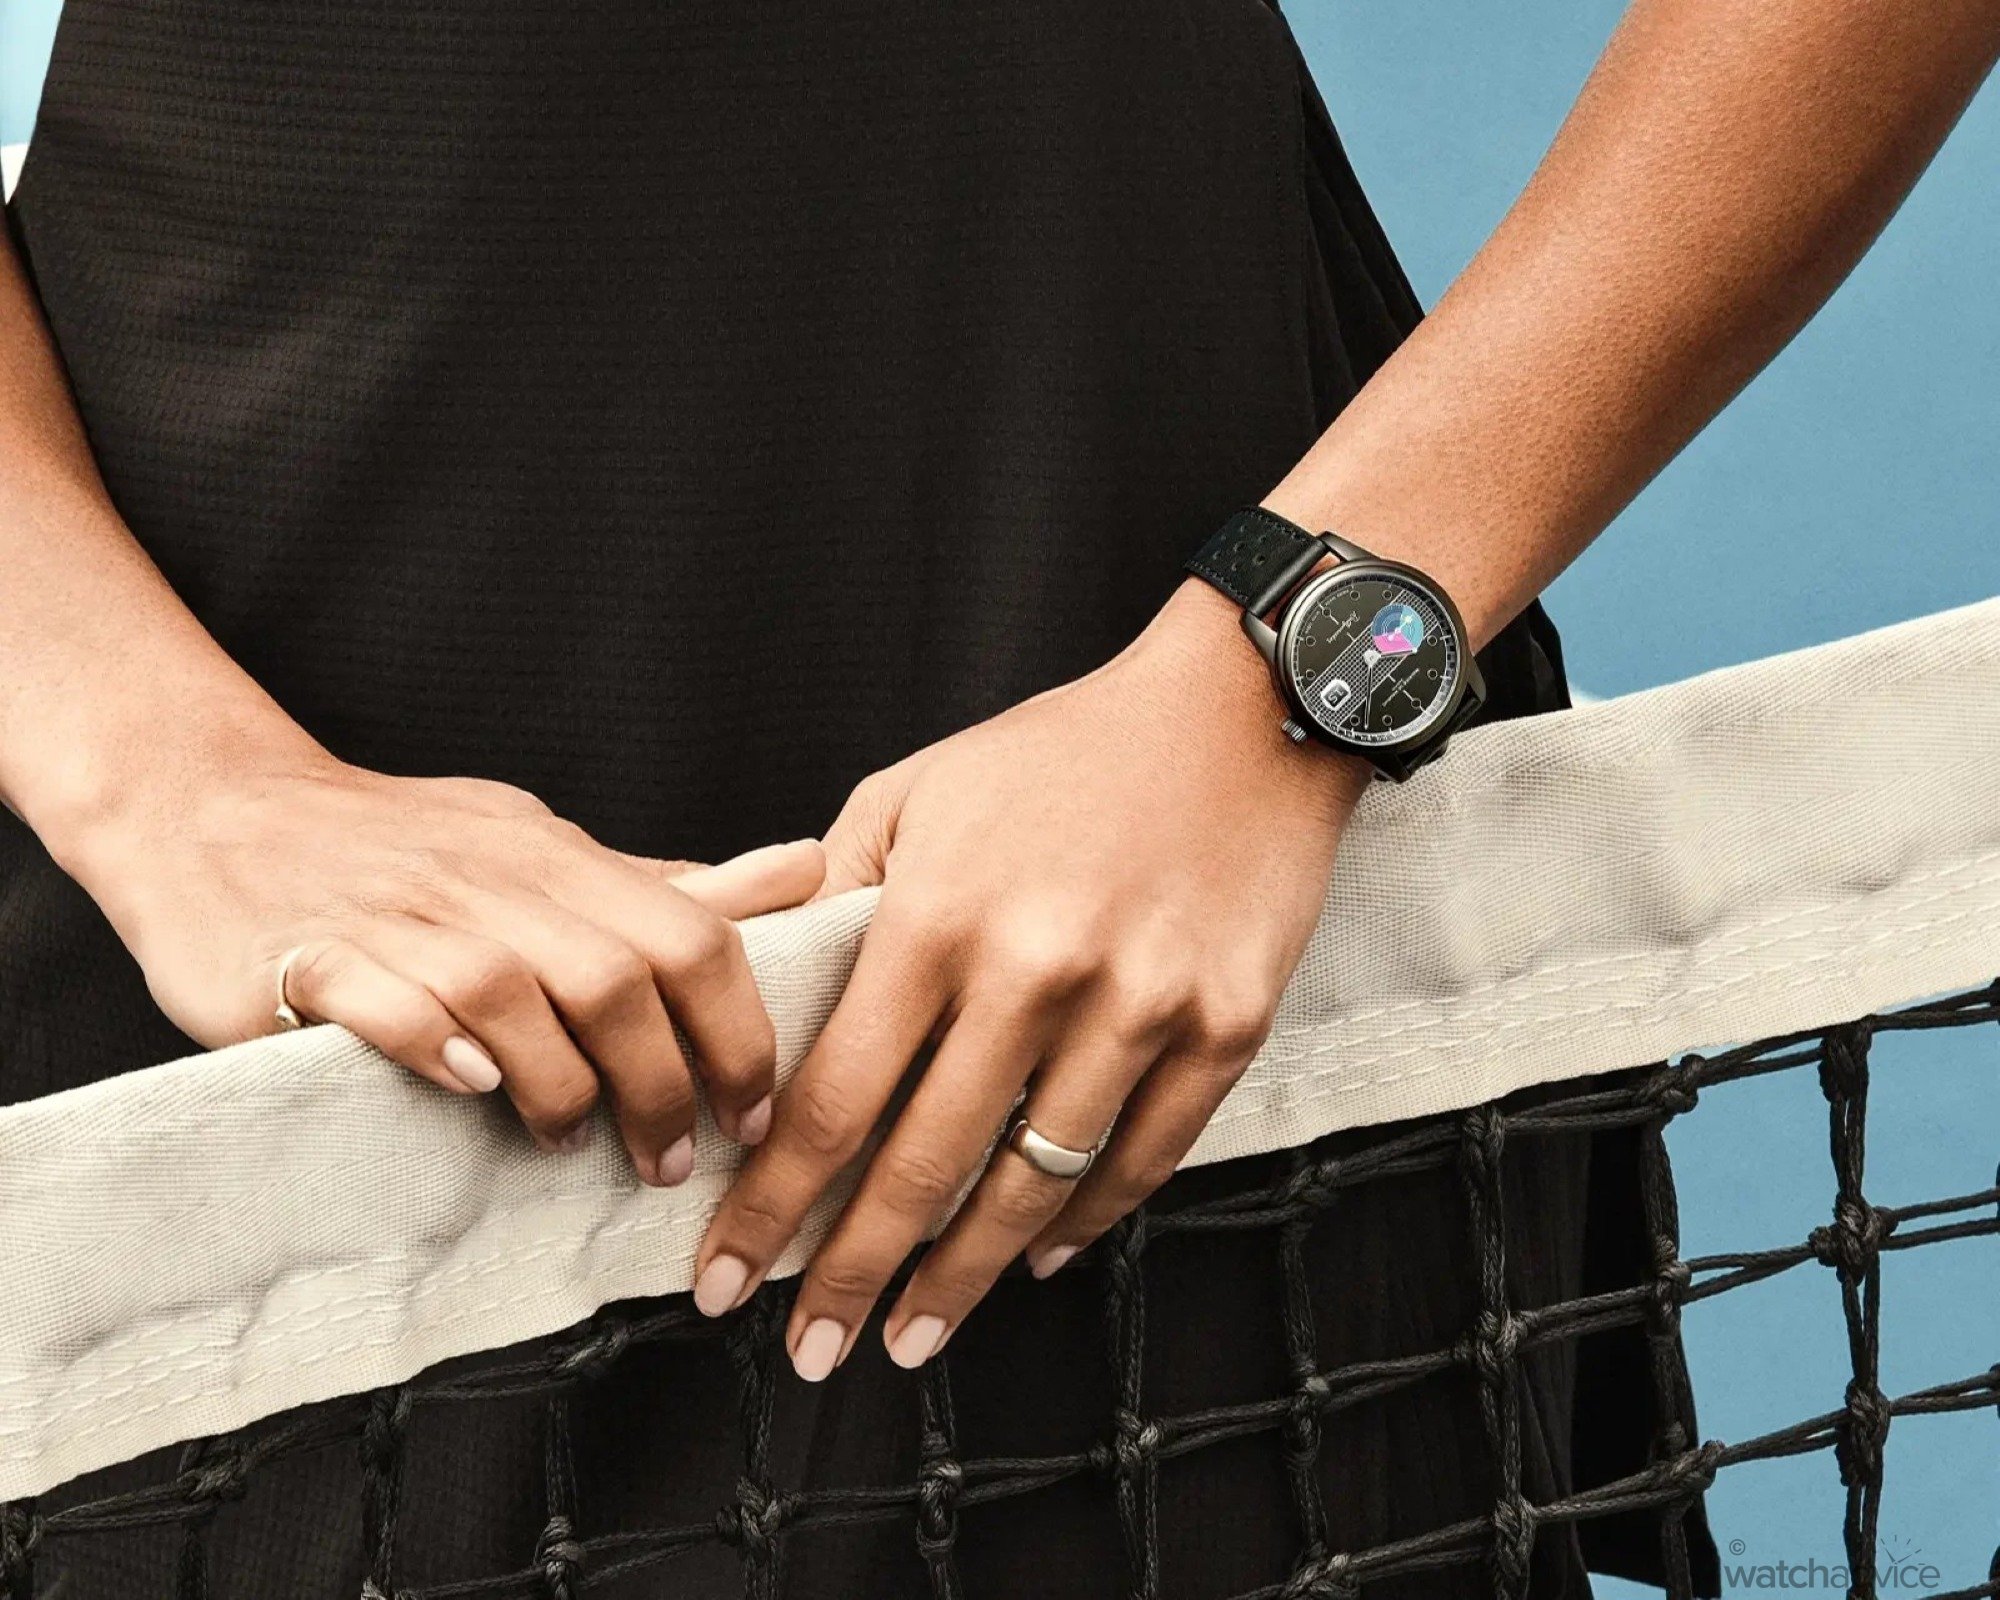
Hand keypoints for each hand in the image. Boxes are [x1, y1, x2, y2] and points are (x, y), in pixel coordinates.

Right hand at [68, 749, 823, 1184]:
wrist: (211, 804)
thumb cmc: (400, 845)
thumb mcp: (539, 844)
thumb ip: (661, 884)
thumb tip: (802, 873)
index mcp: (554, 855)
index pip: (689, 934)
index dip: (738, 1030)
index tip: (752, 1109)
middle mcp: (486, 879)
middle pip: (616, 977)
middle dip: (661, 1083)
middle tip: (668, 1157)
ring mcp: (395, 914)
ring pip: (512, 994)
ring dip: (560, 1084)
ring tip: (568, 1138)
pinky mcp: (301, 954)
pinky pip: (386, 1000)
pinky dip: (438, 1048)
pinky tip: (469, 1089)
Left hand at [691, 581, 1369, 1377]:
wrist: (1242, 711)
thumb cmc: (1064, 749)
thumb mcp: (920, 789)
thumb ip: (840, 891)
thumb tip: (777, 996)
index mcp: (940, 914)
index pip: (833, 1099)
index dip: (771, 1206)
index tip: (724, 1274)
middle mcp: (1035, 971)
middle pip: (921, 1167)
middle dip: (850, 1277)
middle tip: (809, 1352)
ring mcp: (1139, 1006)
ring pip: (1034, 1186)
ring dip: (964, 1277)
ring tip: (914, 1336)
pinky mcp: (1225, 1026)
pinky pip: (1143, 1159)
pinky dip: (1083, 1223)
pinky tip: (1036, 1259)